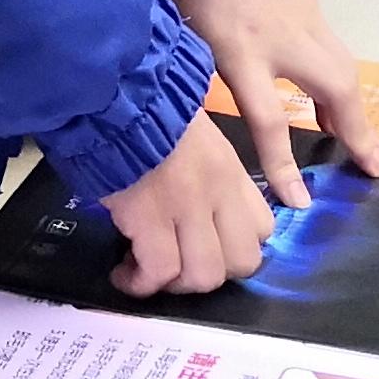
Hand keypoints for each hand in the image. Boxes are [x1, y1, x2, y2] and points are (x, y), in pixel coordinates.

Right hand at [96, 116, 279, 297]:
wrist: (115, 93)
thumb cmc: (150, 113)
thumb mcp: (199, 140)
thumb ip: (212, 177)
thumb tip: (203, 214)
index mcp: (233, 172)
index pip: (264, 229)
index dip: (236, 248)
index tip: (206, 247)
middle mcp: (219, 192)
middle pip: (242, 261)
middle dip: (210, 275)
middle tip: (179, 267)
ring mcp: (187, 206)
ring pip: (204, 275)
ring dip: (175, 285)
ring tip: (148, 274)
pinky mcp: (149, 216)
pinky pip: (159, 271)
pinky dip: (140, 284)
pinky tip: (124, 276)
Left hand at [164, 0, 378, 201]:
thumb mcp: (183, 35)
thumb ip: (196, 75)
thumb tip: (197, 120)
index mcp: (240, 49)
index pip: (268, 120)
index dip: (283, 164)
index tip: (299, 202)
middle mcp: (283, 36)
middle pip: (334, 86)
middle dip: (358, 130)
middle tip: (376, 167)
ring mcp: (304, 17)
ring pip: (343, 67)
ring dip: (356, 107)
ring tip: (365, 144)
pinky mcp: (311, 3)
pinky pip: (334, 51)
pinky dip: (342, 81)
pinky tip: (337, 103)